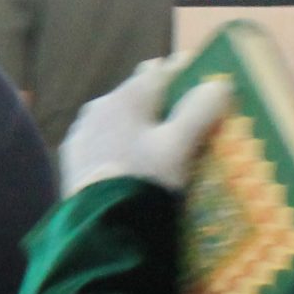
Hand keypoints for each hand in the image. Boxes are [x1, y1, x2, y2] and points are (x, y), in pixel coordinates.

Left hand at [58, 59, 232, 195]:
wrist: (100, 223)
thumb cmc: (145, 178)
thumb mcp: (179, 146)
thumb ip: (199, 111)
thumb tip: (218, 84)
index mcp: (128, 97)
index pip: (161, 70)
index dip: (185, 70)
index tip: (203, 74)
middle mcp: (101, 105)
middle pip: (137, 91)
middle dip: (161, 96)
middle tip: (184, 109)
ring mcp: (83, 130)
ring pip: (117, 115)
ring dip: (137, 120)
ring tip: (157, 138)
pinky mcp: (74, 155)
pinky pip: (102, 138)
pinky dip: (119, 141)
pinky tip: (129, 158)